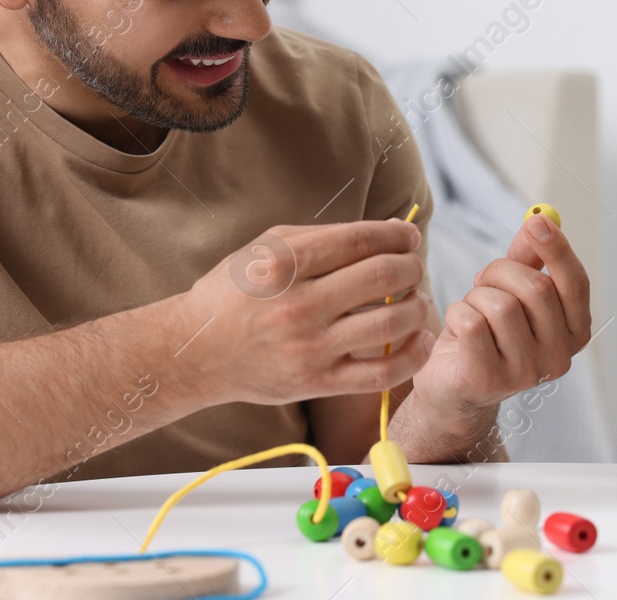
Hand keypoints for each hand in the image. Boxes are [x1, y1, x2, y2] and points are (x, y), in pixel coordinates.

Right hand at [180, 219, 434, 405]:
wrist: (196, 351)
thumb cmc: (235, 291)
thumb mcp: (266, 246)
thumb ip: (324, 237)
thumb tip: (386, 232)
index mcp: (286, 262)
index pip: (362, 240)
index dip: (397, 234)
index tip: (408, 235)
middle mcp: (300, 304)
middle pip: (383, 276)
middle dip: (411, 265)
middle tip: (412, 265)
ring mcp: (310, 347)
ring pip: (391, 323)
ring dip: (416, 305)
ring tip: (415, 298)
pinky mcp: (317, 383)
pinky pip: (382, 373)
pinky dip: (413, 354)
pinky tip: (420, 338)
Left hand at [406, 214, 591, 435]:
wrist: (452, 386)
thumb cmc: (486, 335)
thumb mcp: (510, 292)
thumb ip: (528, 259)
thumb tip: (541, 221)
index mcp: (573, 333)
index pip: (576, 285)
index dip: (558, 250)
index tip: (537, 222)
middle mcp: (558, 358)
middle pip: (537, 289)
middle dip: (502, 272)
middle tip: (484, 279)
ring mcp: (525, 373)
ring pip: (502, 306)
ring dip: (477, 297)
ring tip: (472, 310)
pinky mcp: (488, 380)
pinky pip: (473, 324)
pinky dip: (458, 314)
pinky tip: (458, 328)